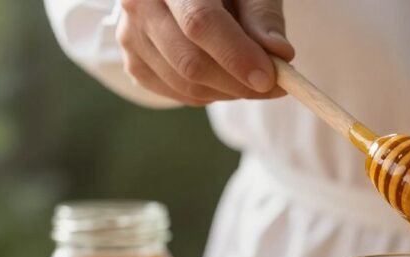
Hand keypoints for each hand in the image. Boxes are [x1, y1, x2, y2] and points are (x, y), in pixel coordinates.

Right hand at [117, 0, 294, 105]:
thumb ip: (262, 16)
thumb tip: (279, 53)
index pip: (199, 22)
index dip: (235, 55)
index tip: (268, 78)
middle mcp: (140, 5)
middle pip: (190, 61)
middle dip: (238, 83)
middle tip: (275, 85)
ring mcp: (130, 36)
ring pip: (185, 83)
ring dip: (228, 91)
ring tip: (252, 77)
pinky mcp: (134, 62)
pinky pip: (177, 93)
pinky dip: (210, 94)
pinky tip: (226, 78)